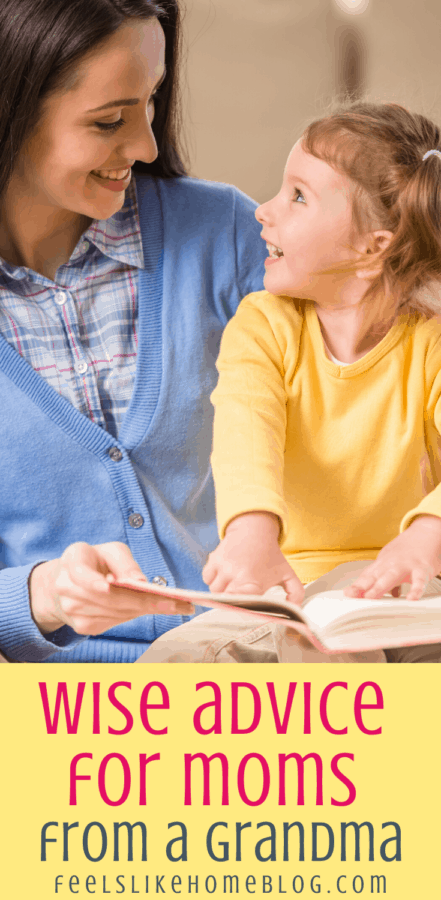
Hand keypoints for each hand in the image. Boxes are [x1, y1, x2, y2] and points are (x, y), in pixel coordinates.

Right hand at [30, 541, 192, 634]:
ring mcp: (72, 611)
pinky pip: (115, 622)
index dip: (95, 582)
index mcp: (72, 561)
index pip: (82, 574)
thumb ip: (124, 561)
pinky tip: (150, 608)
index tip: (114, 586)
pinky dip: (135, 615)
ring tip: (175, 605)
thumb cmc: (96, 561)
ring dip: (146, 610)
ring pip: (117, 613)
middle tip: (179, 603)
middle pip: (109, 599)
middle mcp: (66, 588)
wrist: (68, 582)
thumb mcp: (110, 550)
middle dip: (145, 601)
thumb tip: (139, 581)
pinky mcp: (82, 627)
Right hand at [202, 511, 303, 604]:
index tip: (245, 606)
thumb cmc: (270, 554)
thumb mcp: (287, 574)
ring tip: (234, 582)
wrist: (254, 530)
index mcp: (254, 583)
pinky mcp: (213, 560)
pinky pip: (207, 579)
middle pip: (225, 601)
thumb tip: (294, 610)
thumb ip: (295, 593)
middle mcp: (236, 576)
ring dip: (221, 590)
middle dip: (232, 600)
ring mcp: (223, 567)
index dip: (241, 609)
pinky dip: (213, 579)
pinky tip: (225, 573)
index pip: (240, 606)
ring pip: (214, 591)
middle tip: (240, 593)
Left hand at [344, 515, 440, 601]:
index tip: (347, 594)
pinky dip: (415, 589)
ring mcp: (405, 566)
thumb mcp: (390, 563)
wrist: (425, 533)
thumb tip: (372, 595)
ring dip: (379, 587)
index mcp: (382, 564)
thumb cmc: (406, 551)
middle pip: (374, 576)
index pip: (366, 577)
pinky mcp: (421, 569)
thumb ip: (381, 580)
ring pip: (390, 577)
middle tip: (353, 596)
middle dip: (363, 587)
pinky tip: (411, 598)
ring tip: (370, 597)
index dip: (356, 586)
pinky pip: (418, 581)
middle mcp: (391, 564)